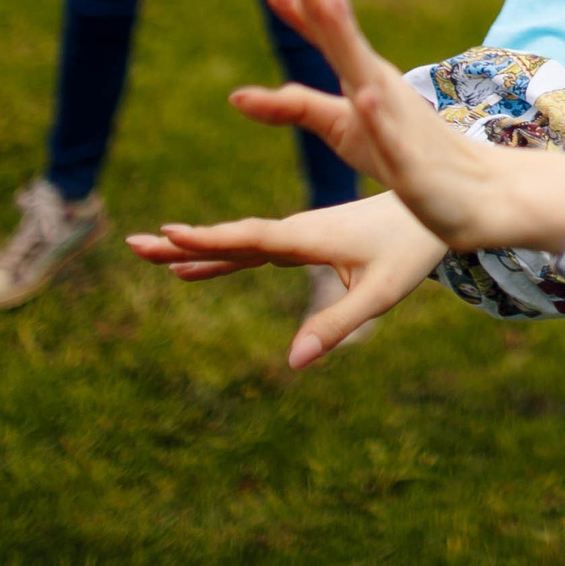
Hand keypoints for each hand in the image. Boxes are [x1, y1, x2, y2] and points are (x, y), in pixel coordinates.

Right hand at [128, 192, 446, 368]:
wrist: (430, 202)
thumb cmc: (409, 249)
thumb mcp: (380, 292)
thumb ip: (336, 325)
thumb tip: (293, 363)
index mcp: (310, 236)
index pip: (251, 239)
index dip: (210, 240)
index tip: (169, 235)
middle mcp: (296, 231)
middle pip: (231, 239)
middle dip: (184, 244)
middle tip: (134, 244)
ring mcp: (295, 235)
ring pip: (236, 243)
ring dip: (193, 248)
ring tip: (147, 252)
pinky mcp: (301, 241)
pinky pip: (251, 250)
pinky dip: (220, 257)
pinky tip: (192, 268)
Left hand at [250, 0, 564, 256]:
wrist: (473, 193)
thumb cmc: (401, 155)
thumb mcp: (339, 128)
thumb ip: (294, 106)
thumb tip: (234, 95)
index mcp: (364, 78)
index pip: (330, 39)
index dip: (302, 10)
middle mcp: (382, 89)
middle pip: (347, 44)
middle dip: (324, 6)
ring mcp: (398, 121)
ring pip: (369, 77)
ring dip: (352, 42)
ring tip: (332, 6)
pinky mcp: (411, 161)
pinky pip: (392, 136)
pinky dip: (379, 115)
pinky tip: (366, 95)